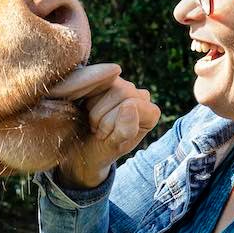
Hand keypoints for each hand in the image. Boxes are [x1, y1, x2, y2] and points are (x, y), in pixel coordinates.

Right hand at [47, 64, 160, 189]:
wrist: (82, 150)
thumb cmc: (102, 151)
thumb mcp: (113, 147)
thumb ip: (125, 130)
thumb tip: (130, 104)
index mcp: (150, 113)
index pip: (133, 104)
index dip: (113, 121)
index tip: (106, 137)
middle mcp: (140, 96)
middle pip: (122, 91)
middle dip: (103, 116)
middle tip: (98, 133)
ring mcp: (123, 86)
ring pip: (108, 83)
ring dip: (94, 109)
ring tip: (94, 124)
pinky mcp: (105, 82)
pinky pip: (93, 81)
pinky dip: (85, 99)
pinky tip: (86, 111)